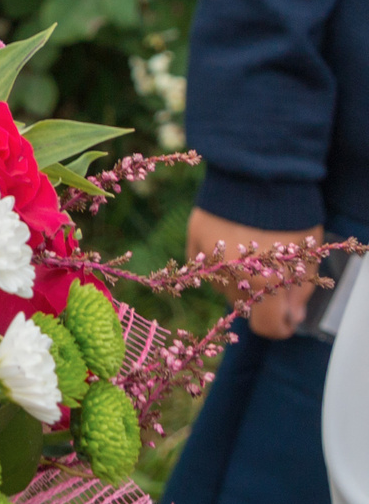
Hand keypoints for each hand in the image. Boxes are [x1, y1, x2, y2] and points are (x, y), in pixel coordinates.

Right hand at [185, 207, 324, 338]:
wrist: (260, 175)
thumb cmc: (292, 218)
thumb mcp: (308, 259)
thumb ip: (299, 294)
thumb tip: (291, 317)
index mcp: (264, 285)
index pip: (267, 327)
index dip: (281, 326)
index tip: (288, 316)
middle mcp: (231, 278)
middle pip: (244, 305)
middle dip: (260, 296)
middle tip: (273, 272)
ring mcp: (208, 259)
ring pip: (223, 285)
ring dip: (237, 278)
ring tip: (251, 253)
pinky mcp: (194, 239)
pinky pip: (203, 264)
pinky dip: (216, 261)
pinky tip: (230, 244)